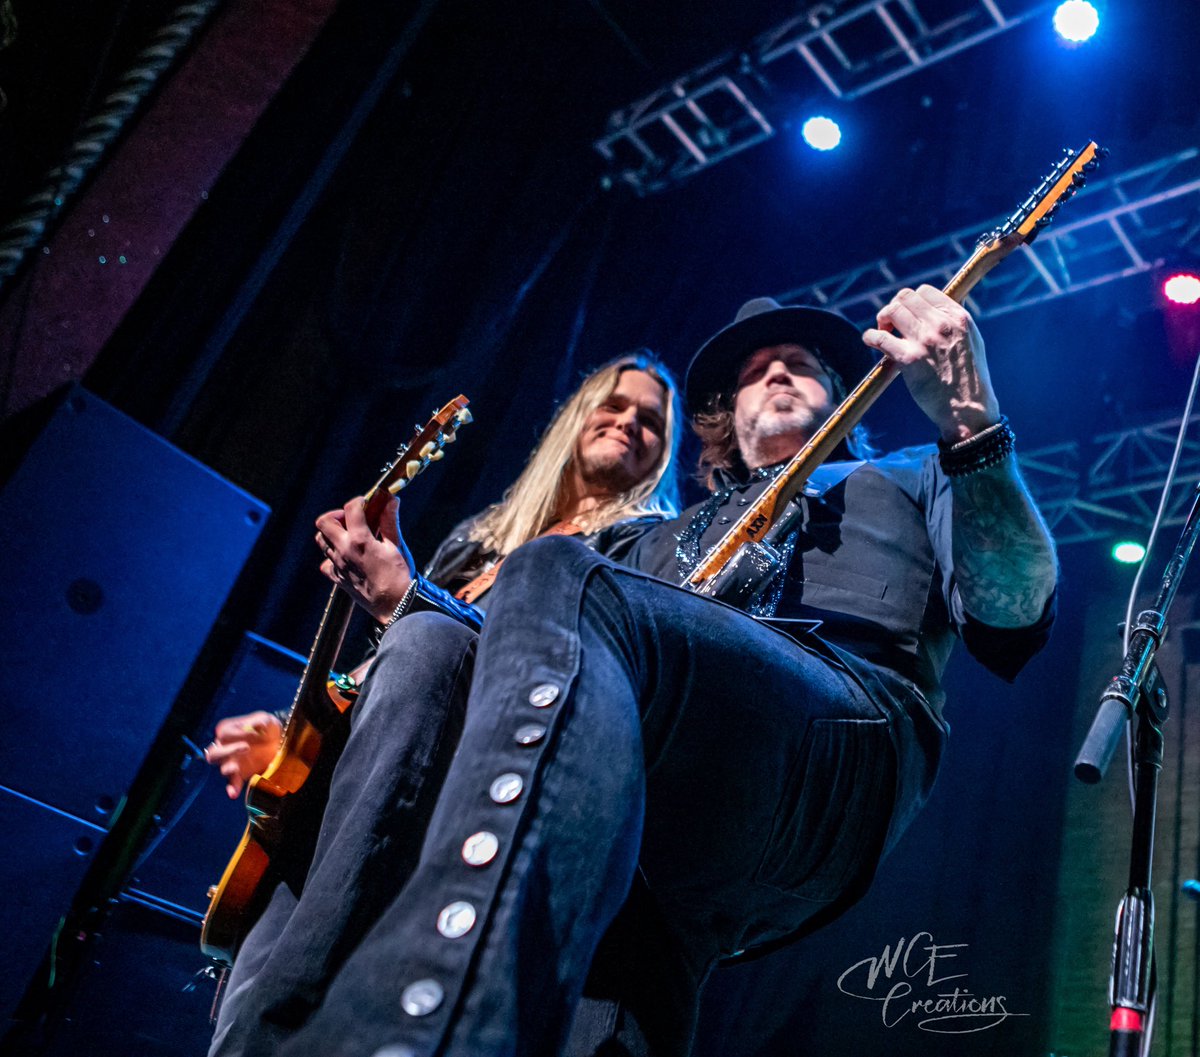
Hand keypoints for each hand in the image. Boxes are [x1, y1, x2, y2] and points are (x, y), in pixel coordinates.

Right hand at [203, 711, 282, 798]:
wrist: (278, 741)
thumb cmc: (267, 728)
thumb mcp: (266, 719)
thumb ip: (261, 721)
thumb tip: (258, 725)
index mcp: (227, 731)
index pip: (223, 733)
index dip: (238, 733)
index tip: (254, 731)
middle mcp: (224, 747)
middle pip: (214, 753)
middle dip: (227, 751)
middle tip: (246, 747)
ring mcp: (231, 762)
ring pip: (222, 768)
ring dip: (228, 769)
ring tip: (235, 768)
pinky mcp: (240, 774)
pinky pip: (232, 783)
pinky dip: (232, 788)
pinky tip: (233, 793)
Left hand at [315, 495, 415, 621]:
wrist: (395, 606)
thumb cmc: (399, 576)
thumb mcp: (397, 545)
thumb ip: (390, 521)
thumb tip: (390, 500)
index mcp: (360, 540)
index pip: (351, 509)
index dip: (359, 501)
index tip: (367, 502)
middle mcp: (344, 551)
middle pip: (324, 522)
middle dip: (337, 515)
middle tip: (352, 519)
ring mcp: (338, 566)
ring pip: (321, 541)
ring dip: (332, 534)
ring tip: (350, 536)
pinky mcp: (338, 578)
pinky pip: (326, 563)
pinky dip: (332, 556)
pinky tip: (347, 557)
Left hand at [863, 284, 1000, 441]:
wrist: (968, 409)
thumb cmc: (968, 380)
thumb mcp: (970, 341)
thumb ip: (953, 324)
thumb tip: (931, 312)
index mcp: (959, 318)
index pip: (925, 291)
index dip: (910, 301)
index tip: (907, 316)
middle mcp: (942, 324)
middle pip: (905, 297)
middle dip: (894, 308)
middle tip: (891, 325)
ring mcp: (925, 340)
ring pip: (892, 311)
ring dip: (882, 320)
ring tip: (883, 333)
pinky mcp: (909, 359)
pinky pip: (880, 337)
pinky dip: (870, 336)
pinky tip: (871, 341)